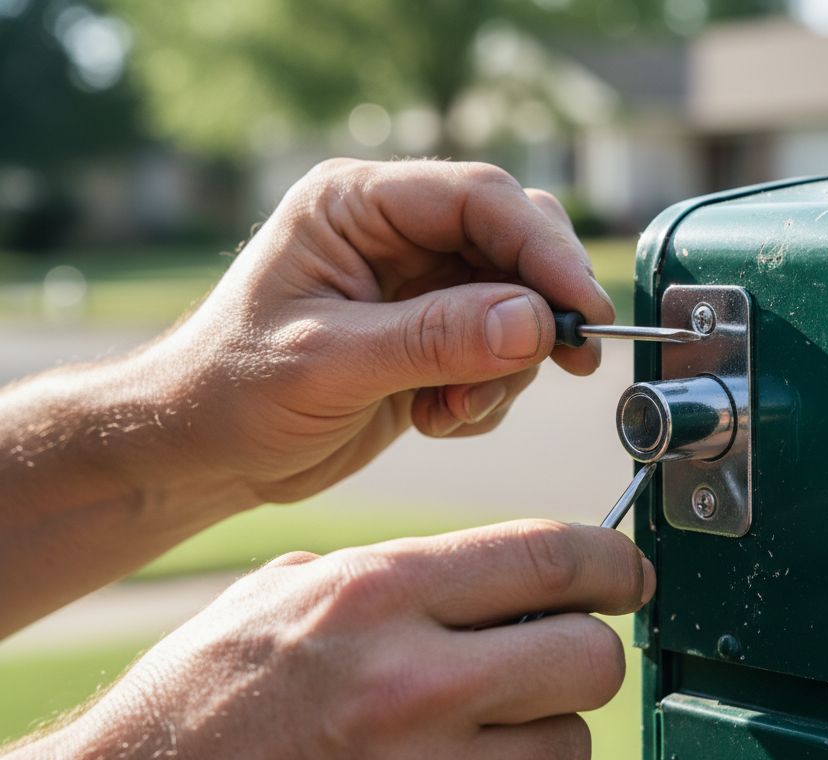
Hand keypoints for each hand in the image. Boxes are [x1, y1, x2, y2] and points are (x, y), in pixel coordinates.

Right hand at [4, 521, 653, 759]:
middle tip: (552, 654)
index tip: (628, 574)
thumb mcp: (286, 594)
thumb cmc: (202, 697)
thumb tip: (503, 578)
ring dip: (535, 734)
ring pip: (563, 748)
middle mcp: (408, 688)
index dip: (613, 562)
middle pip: (590, 660)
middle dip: (585, 652)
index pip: (550, 560)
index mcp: (375, 596)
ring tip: (467, 728)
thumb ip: (398, 575)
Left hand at [142, 159, 613, 502]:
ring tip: (450, 413)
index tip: (585, 312)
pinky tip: (437, 420)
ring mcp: (417, 285)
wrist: (202, 452)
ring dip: (507, 366)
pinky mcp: (431, 335)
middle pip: (514, 240)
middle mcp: (394, 232)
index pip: (480, 198)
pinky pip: (502, 349)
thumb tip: (535, 322)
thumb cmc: (233, 393)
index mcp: (357, 205)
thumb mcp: (330, 365)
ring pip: (518, 300)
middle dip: (538, 307)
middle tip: (563, 363)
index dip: (544, 250)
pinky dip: (490, 392)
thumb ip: (434, 340)